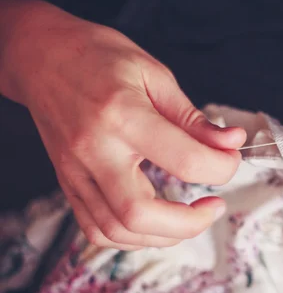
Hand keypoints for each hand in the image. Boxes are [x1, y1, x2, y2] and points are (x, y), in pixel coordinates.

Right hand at [4, 3, 245, 249]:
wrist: (40, 55)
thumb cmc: (99, 57)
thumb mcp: (154, 74)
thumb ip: (193, 117)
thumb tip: (233, 142)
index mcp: (123, 115)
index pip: (184, 160)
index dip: (221, 167)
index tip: (231, 160)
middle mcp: (94, 151)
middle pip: (140, 214)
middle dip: (190, 223)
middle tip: (214, 206)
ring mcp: (75, 172)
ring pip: (117, 231)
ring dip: (164, 236)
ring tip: (191, 217)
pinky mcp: (68, 183)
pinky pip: (97, 229)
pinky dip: (133, 237)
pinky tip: (156, 222)